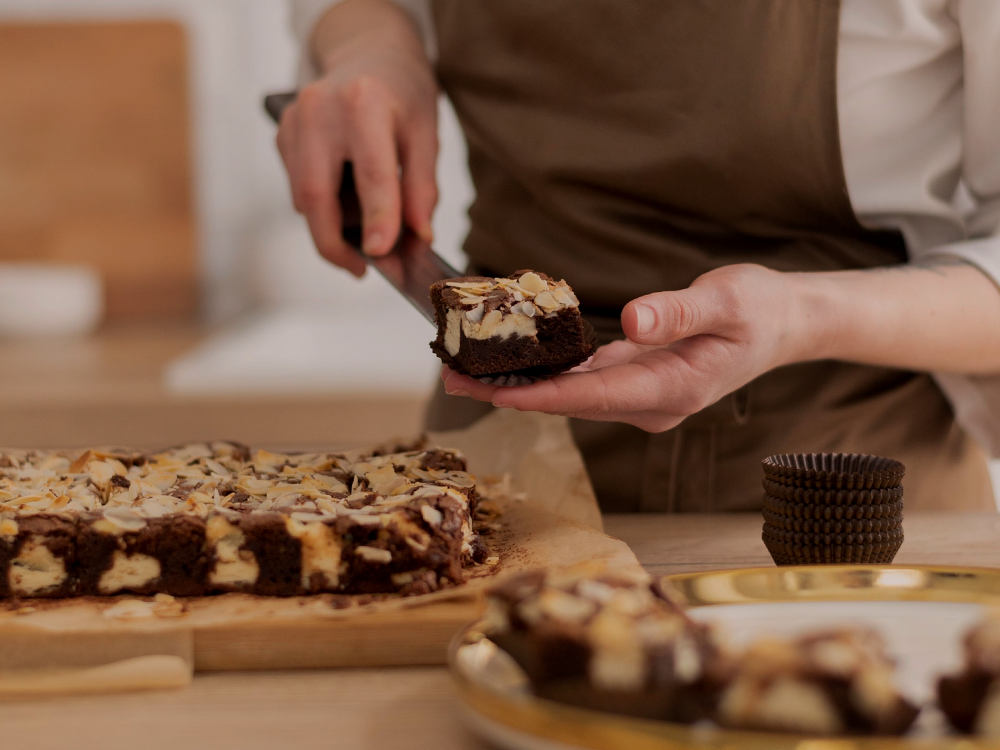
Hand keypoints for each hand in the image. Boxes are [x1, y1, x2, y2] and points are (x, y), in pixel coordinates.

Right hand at [276, 0, 437, 275]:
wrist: (370, 54)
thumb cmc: (402, 95)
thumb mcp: (426, 135)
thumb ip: (423, 188)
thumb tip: (417, 236)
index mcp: (365, 104)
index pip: (371, 173)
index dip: (377, 219)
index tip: (381, 254)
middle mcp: (320, 110)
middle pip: (315, 194)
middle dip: (334, 243)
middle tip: (360, 269)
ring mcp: (294, 122)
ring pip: (302, 198)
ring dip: (331, 226)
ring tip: (363, 230)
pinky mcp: (282, 135)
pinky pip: (298, 188)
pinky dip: (322, 207)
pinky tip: (346, 200)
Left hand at [442, 264, 807, 431]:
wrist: (783, 326)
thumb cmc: (760, 311)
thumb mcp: (729, 302)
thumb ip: (680, 312)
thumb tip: (633, 322)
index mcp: (675, 389)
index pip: (596, 396)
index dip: (544, 395)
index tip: (496, 392)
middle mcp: (653, 403)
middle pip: (571, 403)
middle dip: (512, 394)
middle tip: (451, 382)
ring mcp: (643, 396)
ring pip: (571, 395)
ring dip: (520, 386)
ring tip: (462, 373)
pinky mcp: (635, 382)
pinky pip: (582, 381)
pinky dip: (545, 373)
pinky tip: (509, 361)